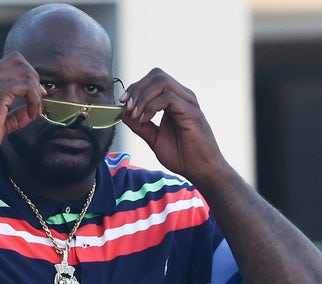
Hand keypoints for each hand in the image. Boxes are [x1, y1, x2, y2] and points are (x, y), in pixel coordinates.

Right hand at [0, 51, 45, 160]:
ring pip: (25, 72)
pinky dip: (34, 99)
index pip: (11, 63)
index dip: (27, 76)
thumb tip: (30, 112)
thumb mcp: (1, 122)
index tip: (36, 95)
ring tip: (34, 110)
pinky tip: (31, 113)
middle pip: (19, 60)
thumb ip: (16, 115)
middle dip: (34, 79)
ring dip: (36, 91)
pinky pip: (26, 85)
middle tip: (38, 100)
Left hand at [121, 68, 228, 182]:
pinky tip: (145, 119)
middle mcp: (182, 96)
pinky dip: (151, 107)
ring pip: (162, 82)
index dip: (135, 87)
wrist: (199, 170)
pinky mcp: (192, 112)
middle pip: (156, 75)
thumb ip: (139, 124)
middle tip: (127, 106)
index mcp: (174, 100)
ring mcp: (188, 102)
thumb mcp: (153, 137)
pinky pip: (169, 98)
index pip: (153, 79)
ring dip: (143, 97)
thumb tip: (122, 112)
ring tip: (136, 115)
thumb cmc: (181, 155)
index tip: (122, 103)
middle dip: (137, 88)